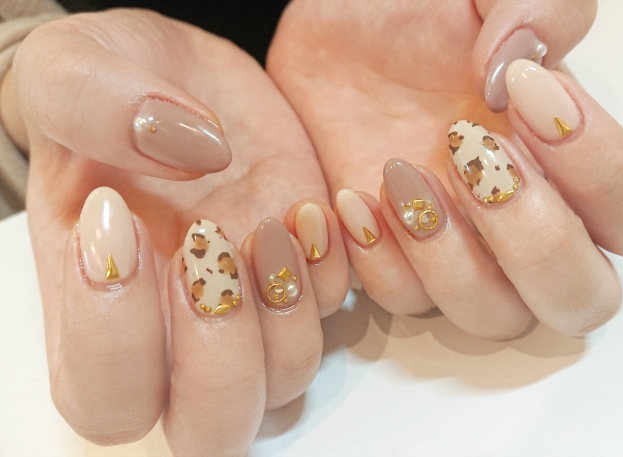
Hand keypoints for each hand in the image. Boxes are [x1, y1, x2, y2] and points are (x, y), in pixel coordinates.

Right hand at [12, 9, 348, 454]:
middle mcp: (175, 327)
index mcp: (94, 303)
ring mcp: (250, 307)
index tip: (123, 222)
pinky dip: (333, 274)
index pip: (103, 395)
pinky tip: (309, 208)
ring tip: (269, 221)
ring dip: (288, 316)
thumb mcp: (73, 68)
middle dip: (222, 358)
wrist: (174, 78)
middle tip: (212, 245)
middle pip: (209, 427)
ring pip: (285, 383)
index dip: (116, 340)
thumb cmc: (110, 85)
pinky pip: (334, 314)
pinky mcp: (302, 273)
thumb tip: (186, 147)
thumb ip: (94, 103)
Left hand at [267, 0, 622, 338]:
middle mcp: (515, 220)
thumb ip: (537, 7)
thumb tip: (520, 69)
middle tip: (471, 154)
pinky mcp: (390, 257)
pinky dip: (379, 258)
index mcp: (560, 162)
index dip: (595, 169)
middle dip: (531, 239)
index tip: (527, 96)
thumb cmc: (409, 15)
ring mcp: (453, 248)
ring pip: (489, 316)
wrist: (330, 37)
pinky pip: (400, 299)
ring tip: (399, 170)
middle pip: (576, 299)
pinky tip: (353, 194)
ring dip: (447, 258)